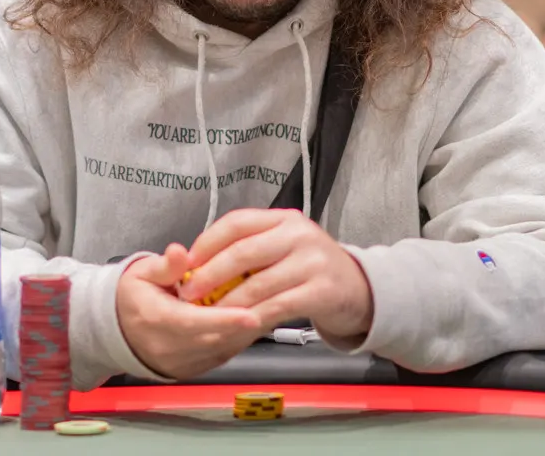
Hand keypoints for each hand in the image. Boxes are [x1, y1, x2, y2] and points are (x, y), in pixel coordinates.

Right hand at [117, 242, 264, 378]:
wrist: (117, 329)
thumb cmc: (134, 296)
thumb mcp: (143, 273)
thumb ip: (166, 266)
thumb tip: (180, 253)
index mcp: (155, 320)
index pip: (194, 323)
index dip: (225, 320)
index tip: (252, 313)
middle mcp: (169, 347)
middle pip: (215, 339)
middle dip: (246, 324)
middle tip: (274, 302)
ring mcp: (181, 362)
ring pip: (223, 349)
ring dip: (247, 331)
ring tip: (270, 306)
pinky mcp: (192, 369)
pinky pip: (222, 356)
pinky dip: (239, 338)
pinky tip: (255, 319)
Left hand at [183, 209, 373, 340]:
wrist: (359, 289)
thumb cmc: (310, 268)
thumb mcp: (284, 246)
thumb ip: (250, 248)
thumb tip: (198, 263)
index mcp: (283, 218)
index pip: (237, 222)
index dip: (207, 242)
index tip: (186, 262)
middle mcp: (298, 234)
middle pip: (243, 252)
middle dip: (209, 274)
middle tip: (188, 292)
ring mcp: (312, 262)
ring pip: (257, 284)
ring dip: (226, 303)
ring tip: (207, 314)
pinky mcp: (321, 292)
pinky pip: (276, 307)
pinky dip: (252, 318)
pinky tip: (237, 325)